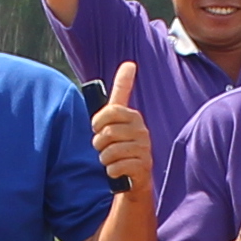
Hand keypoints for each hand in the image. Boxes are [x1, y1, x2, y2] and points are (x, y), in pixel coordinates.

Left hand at [90, 78, 151, 203]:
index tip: (97, 127)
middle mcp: (142, 130)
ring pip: (110, 151)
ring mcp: (144, 148)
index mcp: (133, 117)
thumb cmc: (121, 144)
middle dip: (99, 144)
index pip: (111, 110)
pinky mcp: (143, 166)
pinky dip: (111, 171)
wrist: (134, 176)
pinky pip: (117, 166)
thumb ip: (121, 92)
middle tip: (104, 148)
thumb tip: (129, 64)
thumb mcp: (117, 118)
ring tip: (111, 160)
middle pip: (107, 133)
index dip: (98, 121)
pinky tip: (117, 171)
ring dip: (104, 158)